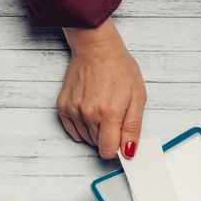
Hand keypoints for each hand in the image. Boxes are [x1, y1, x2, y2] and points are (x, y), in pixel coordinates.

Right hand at [58, 18, 146, 158]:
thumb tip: (129, 152)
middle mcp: (88, 114)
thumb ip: (133, 127)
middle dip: (108, 135)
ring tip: (102, 107)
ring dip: (96, 130)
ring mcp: (73, 110)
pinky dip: (83, 126)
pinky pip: (73, 131)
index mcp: (109, 113)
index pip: (108, 151)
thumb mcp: (138, 96)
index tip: (121, 137)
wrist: (96, 48)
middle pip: (98, 145)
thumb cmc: (119, 68)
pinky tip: (90, 109)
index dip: (117, 147)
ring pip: (87, 138)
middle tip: (114, 112)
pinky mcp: (63, 107)